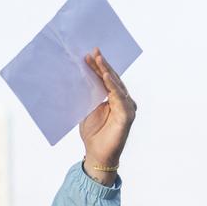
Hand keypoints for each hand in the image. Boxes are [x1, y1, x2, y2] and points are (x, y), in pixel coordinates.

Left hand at [79, 47, 135, 185]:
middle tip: (94, 51)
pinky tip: (106, 77)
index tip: (89, 54)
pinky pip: (120, 98)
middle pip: (113, 79)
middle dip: (103, 65)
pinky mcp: (127, 116)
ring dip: (107, 72)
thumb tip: (79, 77)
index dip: (99, 67)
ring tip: (98, 59)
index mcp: (114, 98)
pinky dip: (113, 87)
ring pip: (116, 85)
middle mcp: (123, 101)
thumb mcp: (87, 109)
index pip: (106, 79)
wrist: (96, 154)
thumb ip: (88, 95)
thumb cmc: (93, 133)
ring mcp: (127, 107)